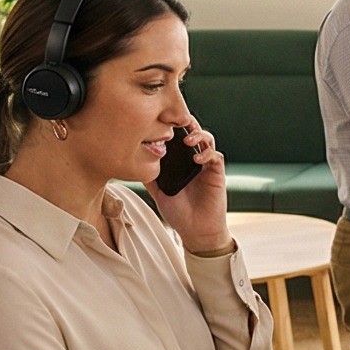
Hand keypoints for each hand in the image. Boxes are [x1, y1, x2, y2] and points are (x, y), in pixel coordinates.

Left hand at [153, 120, 228, 253]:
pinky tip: (197, 159)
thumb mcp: (158, 190)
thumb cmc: (178, 212)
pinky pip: (215, 156)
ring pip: (207, 139)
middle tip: (176, 121)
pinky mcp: (217, 173)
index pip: (178, 136)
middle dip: (187, 123)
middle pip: (193, 131)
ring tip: (187, 139)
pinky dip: (207, 153)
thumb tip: (132, 160)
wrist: (196, 230)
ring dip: (198, 135)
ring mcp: (206, 165)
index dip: (172, 125)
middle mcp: (194, 159)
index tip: (161, 119)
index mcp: (180, 161)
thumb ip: (149, 175)